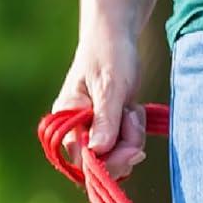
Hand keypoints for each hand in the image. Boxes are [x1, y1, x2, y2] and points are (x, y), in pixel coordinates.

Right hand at [51, 24, 145, 179]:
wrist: (114, 38)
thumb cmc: (109, 55)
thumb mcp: (110, 86)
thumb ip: (105, 120)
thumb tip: (98, 152)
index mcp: (67, 118)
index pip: (84, 162)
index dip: (110, 164)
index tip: (134, 149)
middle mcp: (76, 129)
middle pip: (104, 165)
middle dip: (126, 148)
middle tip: (132, 117)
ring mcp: (92, 131)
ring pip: (118, 157)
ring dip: (133, 137)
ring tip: (131, 108)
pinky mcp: (108, 130)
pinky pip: (125, 146)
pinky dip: (135, 133)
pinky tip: (132, 111)